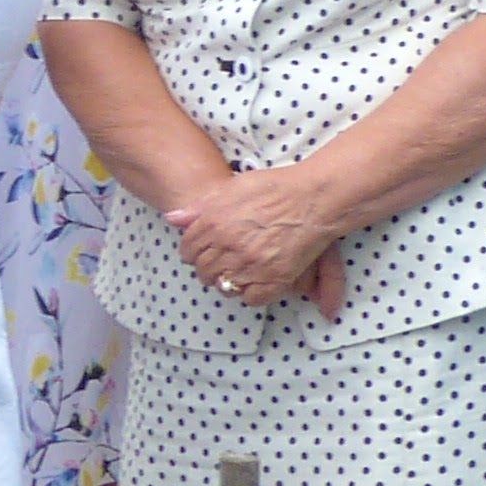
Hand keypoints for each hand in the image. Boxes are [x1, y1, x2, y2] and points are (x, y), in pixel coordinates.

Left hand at [165, 165, 344, 303]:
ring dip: (228, 282)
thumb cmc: (275, 188)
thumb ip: (200, 207)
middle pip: (204, 271)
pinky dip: (252, 293)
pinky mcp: (273, 279)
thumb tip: (172, 218)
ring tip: (238, 273)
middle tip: (221, 265)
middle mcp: (228, 245)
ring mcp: (250, 264)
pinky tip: (257, 281)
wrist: (313, 198)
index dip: (193, 253)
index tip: (202, 253)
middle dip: (209, 269)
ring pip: (224, 286)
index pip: (188, 250)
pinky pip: (251, 298)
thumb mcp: (231, 188)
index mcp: (213, 223)